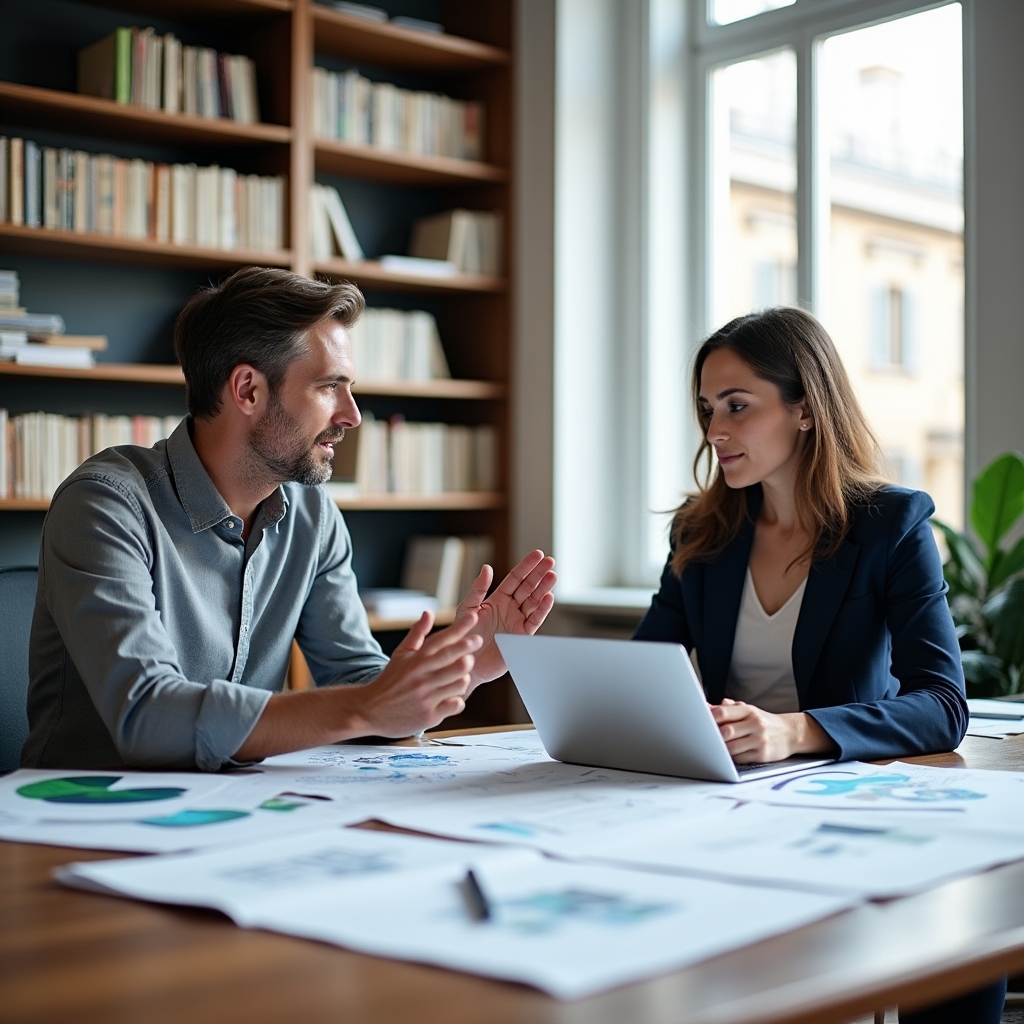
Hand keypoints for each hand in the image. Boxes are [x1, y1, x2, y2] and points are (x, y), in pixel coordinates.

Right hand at [347, 611, 481, 736]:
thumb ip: (417, 634)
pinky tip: (450, 697)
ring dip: (464, 677)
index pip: (442, 640)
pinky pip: (456, 704)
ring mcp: (426, 697)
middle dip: (469, 651)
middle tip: (476, 645)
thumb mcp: (401, 655)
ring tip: (459, 676)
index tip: (474, 617)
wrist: (368, 711)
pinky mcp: (429, 715)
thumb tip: (428, 613)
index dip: (461, 628)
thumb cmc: (389, 681)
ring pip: (460, 682)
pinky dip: (457, 700)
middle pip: (456, 660)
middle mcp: (422, 677)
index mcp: (416, 660)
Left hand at [456, 549, 556, 686]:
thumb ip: (478, 589)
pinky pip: (534, 620)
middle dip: (539, 574)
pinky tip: (548, 598)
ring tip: (553, 576)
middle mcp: (510, 608)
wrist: (465, 662)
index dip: (526, 566)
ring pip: (534, 601)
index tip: (538, 554)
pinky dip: (542, 610)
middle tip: (550, 561)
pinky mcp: (521, 636)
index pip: (515, 578)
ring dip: (544, 588)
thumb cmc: (463, 636)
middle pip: (528, 587)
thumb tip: (487, 568)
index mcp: (498, 599)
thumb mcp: (468, 608)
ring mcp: (517, 621)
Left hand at [709, 699, 835, 763]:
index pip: (723, 712)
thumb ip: (729, 709)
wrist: (790, 733)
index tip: (700, 721)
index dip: (709, 718)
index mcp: (749, 711)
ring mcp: (759, 740)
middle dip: (713, 736)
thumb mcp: (749, 711)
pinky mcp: (762, 755)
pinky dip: (732, 757)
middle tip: (705, 738)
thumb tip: (707, 706)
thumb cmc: (764, 722)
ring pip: (731, 747)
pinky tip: (730, 754)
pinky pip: (740, 758)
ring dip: (721, 749)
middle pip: (726, 731)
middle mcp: (755, 724)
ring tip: (716, 747)